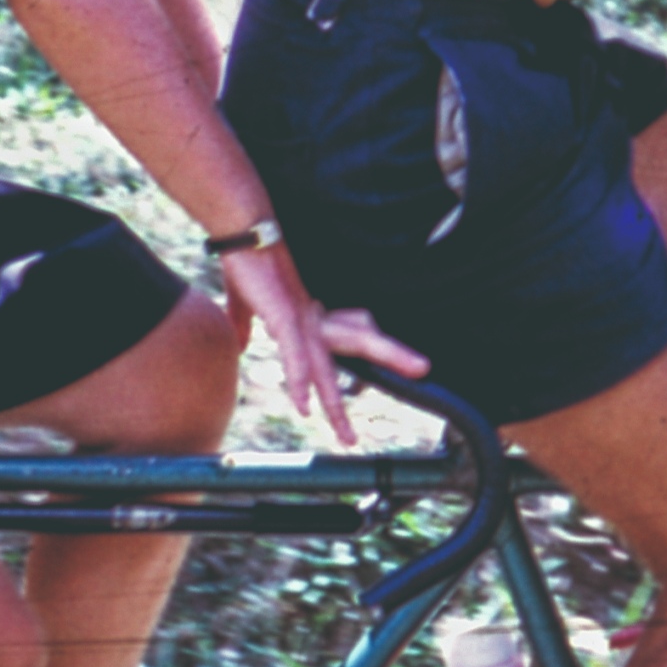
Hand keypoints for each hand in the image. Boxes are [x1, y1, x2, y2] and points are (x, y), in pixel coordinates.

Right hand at [221, 246, 425, 447]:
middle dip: (393, 357)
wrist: (241, 231)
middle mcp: (314, 319)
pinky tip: (304, 408)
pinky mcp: (283, 318)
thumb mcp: (247, 304)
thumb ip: (246, 326)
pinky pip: (296, 356)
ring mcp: (302, 320)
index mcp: (310, 317)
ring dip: (338, 402)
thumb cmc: (246, 265)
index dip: (364, 356)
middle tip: (424, 369)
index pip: (345, 342)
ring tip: (348, 435)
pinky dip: (300, 382)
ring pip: (331, 361)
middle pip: (363, 341)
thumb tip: (243, 346)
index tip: (375, 378)